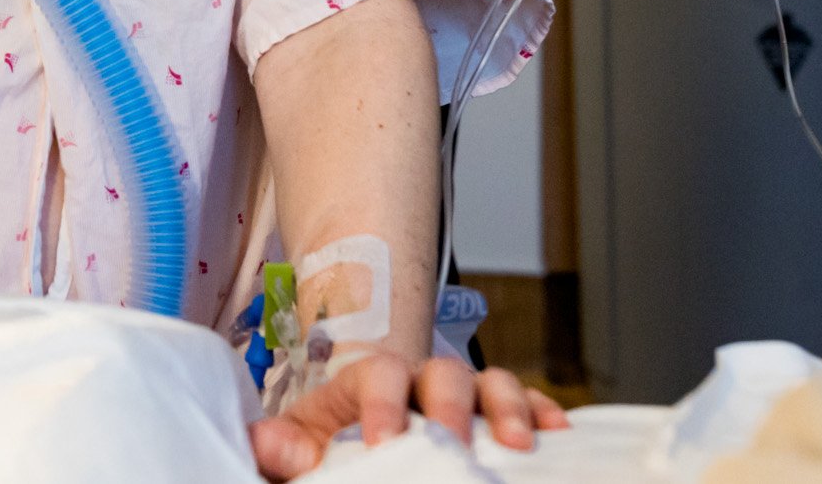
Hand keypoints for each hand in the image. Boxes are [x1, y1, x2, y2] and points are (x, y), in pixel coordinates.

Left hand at [247, 352, 567, 478]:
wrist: (366, 435)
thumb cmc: (335, 443)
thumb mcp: (303, 444)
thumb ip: (283, 447)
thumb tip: (263, 446)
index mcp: (371, 381)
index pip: (378, 374)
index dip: (382, 404)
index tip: (382, 442)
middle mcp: (422, 380)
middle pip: (443, 373)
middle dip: (451, 406)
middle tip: (454, 443)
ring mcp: (466, 394)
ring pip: (492, 381)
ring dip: (507, 407)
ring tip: (517, 443)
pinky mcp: (498, 415)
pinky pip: (527, 402)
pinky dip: (542, 412)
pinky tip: (557, 434)